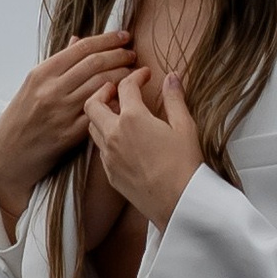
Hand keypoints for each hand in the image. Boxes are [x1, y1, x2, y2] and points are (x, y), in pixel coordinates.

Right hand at [0, 33, 138, 226]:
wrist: (8, 154)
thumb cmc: (22, 116)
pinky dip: (115, 102)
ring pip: (101, 86)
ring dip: (123, 77)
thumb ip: (58, 63)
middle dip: (120, 56)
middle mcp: (51, 90)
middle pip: (95, 64)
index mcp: (42, 73)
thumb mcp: (33, 85)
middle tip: (133, 54)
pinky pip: (100, 113)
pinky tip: (127, 98)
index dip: (108, 40)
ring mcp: (61, 112)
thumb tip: (78, 40)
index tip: (124, 36)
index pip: (82, 48)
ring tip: (135, 72)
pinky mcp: (69, 135)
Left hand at [82, 64, 204, 227]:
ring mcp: (108, 156)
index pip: (125, 86)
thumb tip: (171, 77)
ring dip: (101, 115)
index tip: (144, 75)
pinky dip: (106, 138)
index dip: (135, 76)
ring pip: (92, 127)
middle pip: (92, 104)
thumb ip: (175, 98)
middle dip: (102, 91)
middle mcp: (114, 135)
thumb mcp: (184, 126)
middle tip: (116, 89)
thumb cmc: (185, 165)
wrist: (178, 203)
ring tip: (117, 113)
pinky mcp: (109, 173)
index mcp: (133, 118)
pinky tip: (122, 140)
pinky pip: (100, 149)